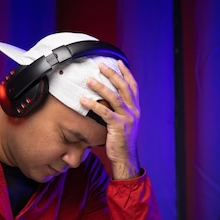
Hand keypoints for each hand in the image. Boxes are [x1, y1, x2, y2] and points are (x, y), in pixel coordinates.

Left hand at [80, 60, 140, 179]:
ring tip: (89, 80)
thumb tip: (109, 98)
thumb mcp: (125, 122)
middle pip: (124, 88)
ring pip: (114, 97)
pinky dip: (93, 105)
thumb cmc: (122, 140)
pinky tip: (83, 100)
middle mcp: (134, 111)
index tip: (119, 62)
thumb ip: (120, 110)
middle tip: (101, 65)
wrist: (125, 157)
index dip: (126, 73)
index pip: (133, 86)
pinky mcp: (118, 126)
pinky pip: (104, 112)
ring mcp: (127, 118)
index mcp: (136, 109)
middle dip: (112, 74)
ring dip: (101, 87)